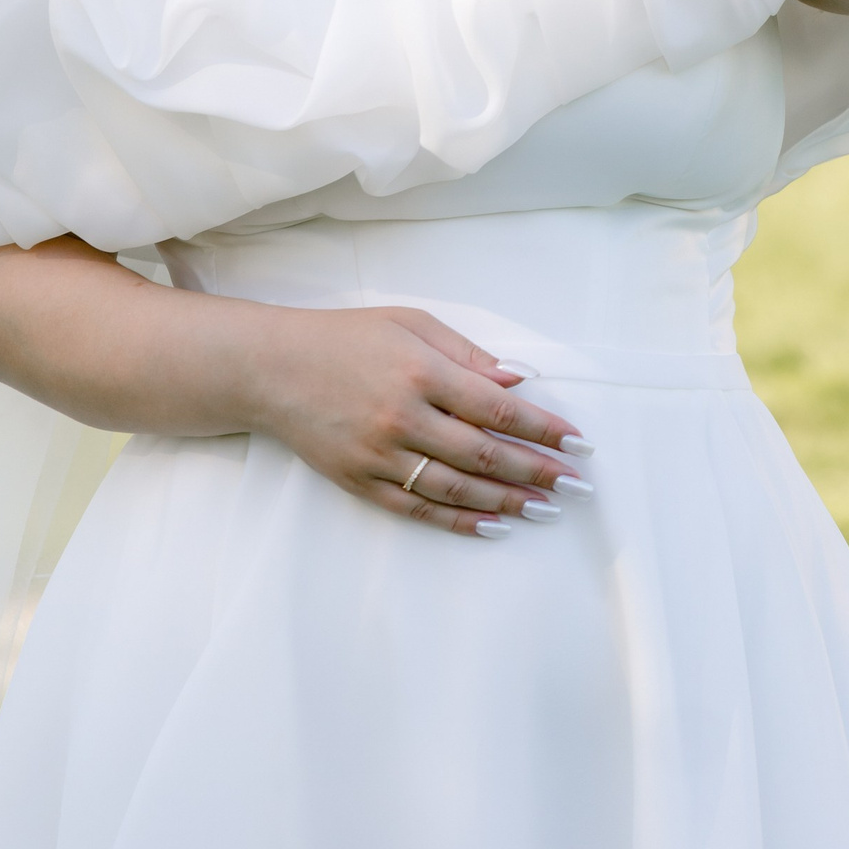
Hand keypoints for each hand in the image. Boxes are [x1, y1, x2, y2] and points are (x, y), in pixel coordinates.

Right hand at [245, 303, 591, 538]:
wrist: (272, 368)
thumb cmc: (347, 338)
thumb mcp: (410, 323)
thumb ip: (466, 353)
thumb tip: (518, 380)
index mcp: (421, 371)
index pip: (496, 408)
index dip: (542, 428)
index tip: (576, 441)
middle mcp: (403, 417)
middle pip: (484, 453)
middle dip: (537, 471)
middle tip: (575, 486)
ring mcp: (380, 455)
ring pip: (457, 487)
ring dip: (506, 501)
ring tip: (544, 510)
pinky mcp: (361, 481)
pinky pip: (418, 508)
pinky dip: (458, 520)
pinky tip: (491, 526)